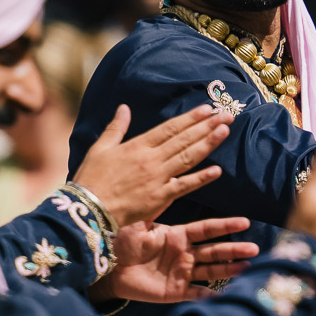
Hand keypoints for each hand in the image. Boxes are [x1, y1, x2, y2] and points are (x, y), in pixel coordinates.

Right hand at [71, 105, 231, 225]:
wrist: (88, 208)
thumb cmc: (91, 179)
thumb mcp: (99, 148)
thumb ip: (115, 128)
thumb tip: (124, 108)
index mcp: (137, 146)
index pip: (169, 128)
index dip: (190, 118)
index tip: (207, 109)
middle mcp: (151, 160)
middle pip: (184, 140)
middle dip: (207, 126)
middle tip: (227, 116)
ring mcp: (158, 178)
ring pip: (188, 158)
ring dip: (208, 144)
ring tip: (225, 132)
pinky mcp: (160, 198)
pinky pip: (184, 186)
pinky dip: (201, 178)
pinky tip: (217, 171)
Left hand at [93, 217, 259, 304]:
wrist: (108, 269)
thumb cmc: (122, 243)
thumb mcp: (139, 222)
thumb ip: (155, 204)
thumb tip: (168, 179)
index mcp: (177, 236)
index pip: (206, 229)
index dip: (225, 226)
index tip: (244, 221)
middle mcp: (184, 254)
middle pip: (214, 250)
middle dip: (233, 249)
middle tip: (254, 248)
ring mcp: (181, 273)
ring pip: (210, 271)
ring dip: (228, 269)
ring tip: (247, 267)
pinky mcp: (174, 291)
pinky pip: (195, 293)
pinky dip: (209, 295)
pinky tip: (223, 294)